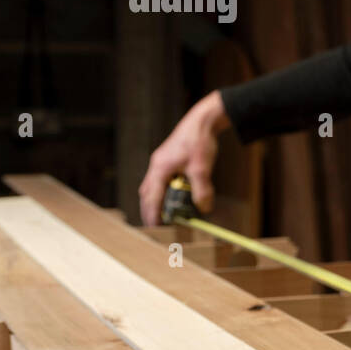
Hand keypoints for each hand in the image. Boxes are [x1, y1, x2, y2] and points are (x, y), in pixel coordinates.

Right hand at [138, 91, 229, 225]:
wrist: (201, 122)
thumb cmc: (199, 142)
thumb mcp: (202, 169)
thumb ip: (202, 190)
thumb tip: (204, 208)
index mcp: (160, 169)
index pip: (153, 197)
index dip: (153, 213)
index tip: (154, 227)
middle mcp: (156, 166)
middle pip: (146, 192)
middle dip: (149, 209)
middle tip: (153, 225)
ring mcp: (160, 162)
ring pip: (151, 185)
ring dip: (153, 200)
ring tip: (159, 214)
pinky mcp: (166, 159)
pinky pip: (158, 179)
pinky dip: (160, 190)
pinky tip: (169, 195)